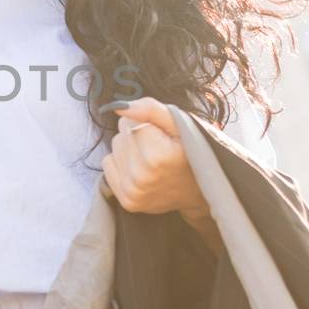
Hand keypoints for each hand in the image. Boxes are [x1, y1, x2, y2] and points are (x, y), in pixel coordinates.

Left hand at [101, 98, 207, 219]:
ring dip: (129, 150)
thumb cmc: (192, 152)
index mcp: (157, 156)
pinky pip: (108, 165)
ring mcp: (133, 192)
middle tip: (159, 150)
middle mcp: (142, 177)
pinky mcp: (127, 201)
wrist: (201, 191)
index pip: (128, 121)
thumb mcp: (181, 125)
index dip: (146, 124)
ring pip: (114, 149)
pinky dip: (122, 164)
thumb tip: (119, 107)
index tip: (164, 137)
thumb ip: (151, 110)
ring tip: (152, 161)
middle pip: (120, 135)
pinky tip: (142, 171)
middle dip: (137, 137)